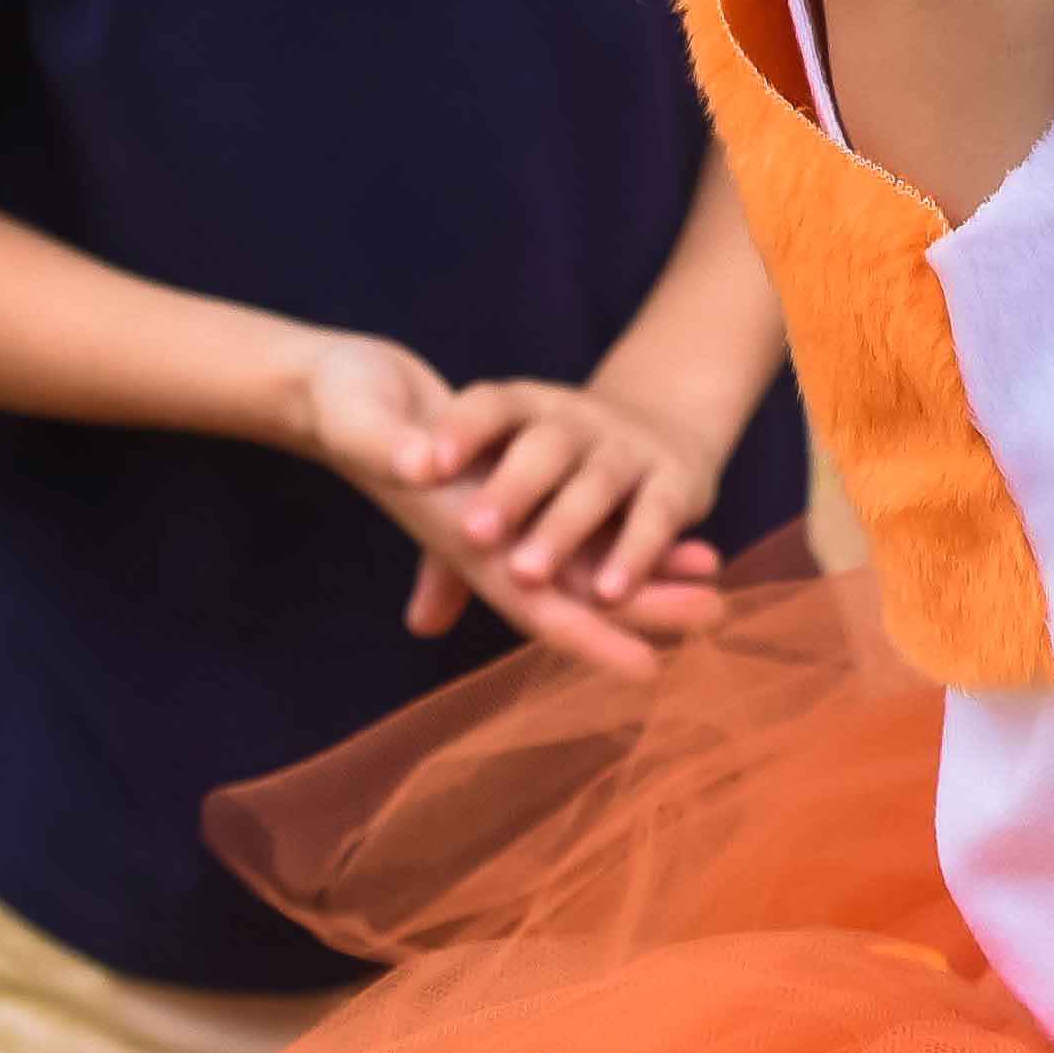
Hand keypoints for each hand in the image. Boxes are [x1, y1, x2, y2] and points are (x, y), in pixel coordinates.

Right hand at [263, 329, 723, 680]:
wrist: (338, 385)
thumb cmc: (343, 400)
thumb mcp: (361, 418)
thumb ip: (386, 444)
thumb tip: (415, 463)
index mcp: (456, 532)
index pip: (529, 598)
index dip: (586, 633)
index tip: (646, 667)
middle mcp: (487, 537)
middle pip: (575, 588)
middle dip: (642, 606)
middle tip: (715, 616)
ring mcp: (504, 514)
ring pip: (587, 562)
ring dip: (648, 579)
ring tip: (715, 591)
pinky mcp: (516, 481)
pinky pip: (583, 522)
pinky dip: (631, 536)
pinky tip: (684, 544)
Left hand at [415, 377, 732, 613]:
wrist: (665, 429)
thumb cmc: (557, 472)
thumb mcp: (506, 487)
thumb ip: (458, 548)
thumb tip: (420, 625)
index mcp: (528, 409)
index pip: (491, 405)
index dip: (461, 431)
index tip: (422, 468)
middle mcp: (578, 422)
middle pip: (543, 447)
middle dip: (509, 489)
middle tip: (471, 534)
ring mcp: (629, 450)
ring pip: (595, 484)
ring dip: (562, 529)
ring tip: (526, 575)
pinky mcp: (676, 483)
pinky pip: (654, 517)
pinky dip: (634, 554)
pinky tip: (608, 595)